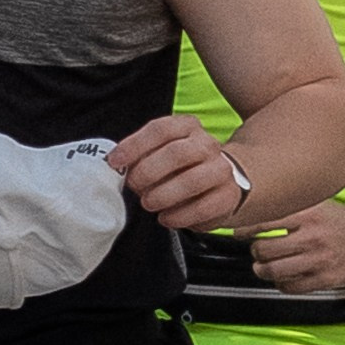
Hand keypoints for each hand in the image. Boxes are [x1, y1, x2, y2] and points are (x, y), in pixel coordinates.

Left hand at [108, 113, 250, 229]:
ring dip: (164, 195)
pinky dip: (180, 215)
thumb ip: (141, 156)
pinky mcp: (228, 196)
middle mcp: (207, 144)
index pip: (160, 129)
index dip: (134, 146)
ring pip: (192, 180)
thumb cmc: (182, 169)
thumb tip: (117, 166)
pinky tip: (166, 218)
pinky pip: (203, 207)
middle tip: (134, 186)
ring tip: (149, 203)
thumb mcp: (162, 154)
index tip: (115, 162)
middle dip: (148, 172)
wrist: (222, 184)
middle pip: (177, 153)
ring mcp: (222, 170)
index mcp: (188, 127)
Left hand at [249, 198, 344, 291]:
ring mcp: (319, 260)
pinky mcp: (326, 279)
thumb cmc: (342, 220)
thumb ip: (289, 209)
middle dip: (255, 252)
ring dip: (263, 270)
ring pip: (274, 271)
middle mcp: (312, 237)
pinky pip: (292, 287)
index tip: (240, 233)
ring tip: (265, 266)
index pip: (263, 223)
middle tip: (258, 250)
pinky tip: (285, 277)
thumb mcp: (317, 204)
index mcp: (307, 215)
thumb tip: (257, 213)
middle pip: (263, 250)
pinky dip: (282, 284)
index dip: (244, 230)